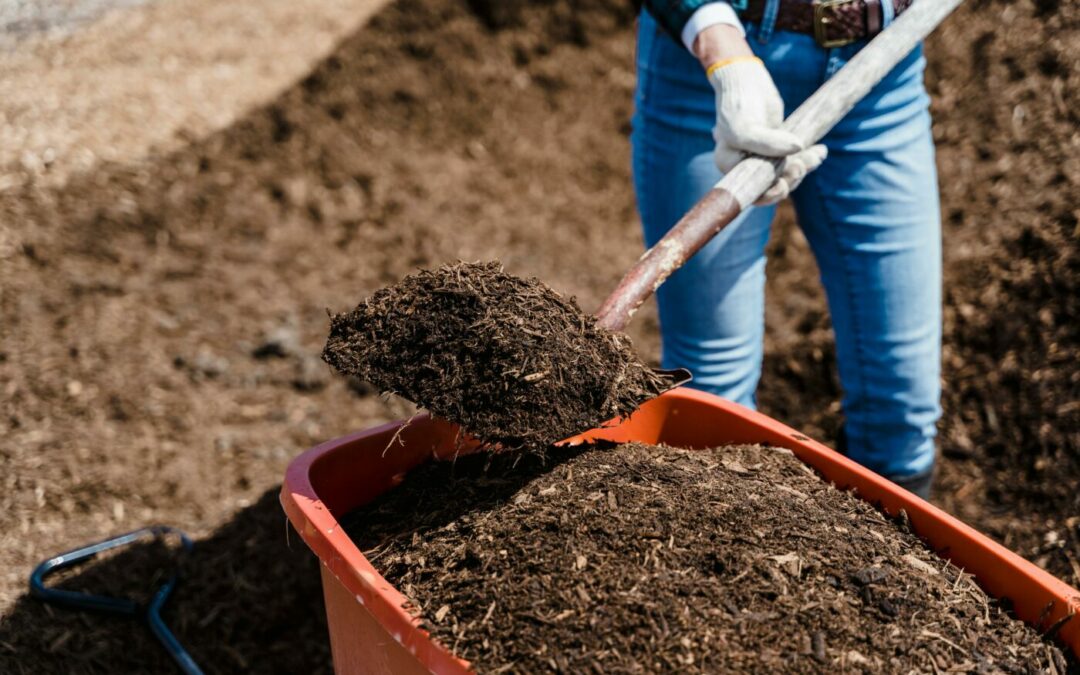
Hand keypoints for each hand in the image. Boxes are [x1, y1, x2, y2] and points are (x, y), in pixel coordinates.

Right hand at [694, 26, 826, 204]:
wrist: (746, 79)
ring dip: (803, 166)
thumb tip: (798, 149)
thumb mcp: (746, 127)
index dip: (768, 195)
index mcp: (730, 166)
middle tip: (801, 165)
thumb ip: (767, 143)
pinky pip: (795, 159)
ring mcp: (763, 156)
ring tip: (817, 155)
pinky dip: (809, 157)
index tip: (783, 185)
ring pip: (786, 173)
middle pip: (771, 185)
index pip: (750, 192)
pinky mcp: (778, 146)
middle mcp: (745, 165)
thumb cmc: (739, 104)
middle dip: (790, 178)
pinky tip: (820, 151)